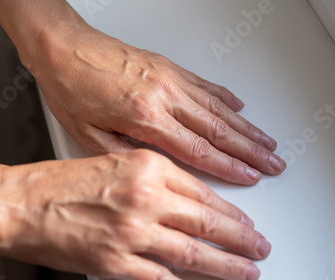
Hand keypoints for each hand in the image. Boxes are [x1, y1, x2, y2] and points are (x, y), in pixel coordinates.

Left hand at [0, 0, 286, 184]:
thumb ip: (126, 156)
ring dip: (246, 127)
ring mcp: (168, 78)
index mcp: (144, 117)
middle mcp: (163, 95)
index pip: (197, 150)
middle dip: (249, 150)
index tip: (250, 176)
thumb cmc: (69, 89)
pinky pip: (205, 84)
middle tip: (273, 163)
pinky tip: (240, 107)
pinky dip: (226, 98)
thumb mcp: (88, 136)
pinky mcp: (166, 66)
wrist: (61, 48)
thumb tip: (157, 169)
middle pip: (218, 129)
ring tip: (266, 141)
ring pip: (218, 107)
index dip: (228, 167)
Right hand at [0, 150, 271, 279]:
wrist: (18, 202)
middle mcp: (145, 198)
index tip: (242, 219)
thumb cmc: (55, 181)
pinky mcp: (115, 262)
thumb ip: (148, 177)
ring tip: (246, 272)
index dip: (228, 210)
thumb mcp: (110, 160)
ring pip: (193, 252)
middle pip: (207, 221)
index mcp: (146, 166)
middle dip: (240, 238)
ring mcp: (132, 232)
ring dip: (225, 265)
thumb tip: (178, 197)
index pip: (201, 191)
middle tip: (258, 247)